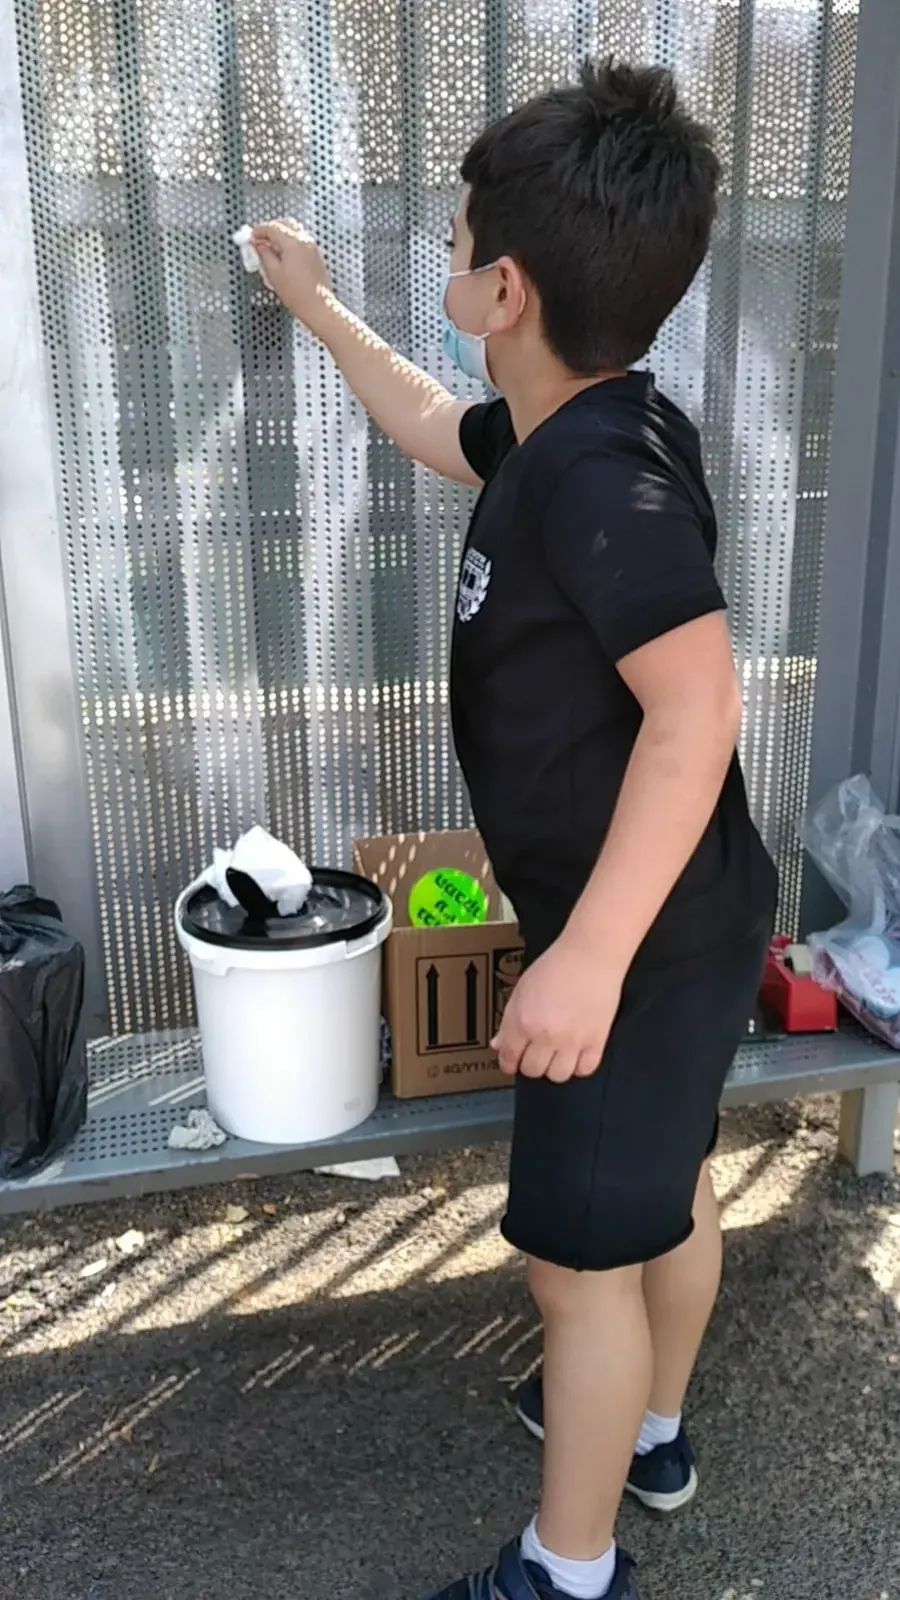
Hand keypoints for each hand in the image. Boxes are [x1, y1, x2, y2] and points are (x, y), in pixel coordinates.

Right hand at [251, 220, 334, 333]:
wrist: (318, 307)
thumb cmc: (297, 294)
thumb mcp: (273, 273)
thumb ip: (263, 255)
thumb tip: (258, 246)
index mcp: (293, 242)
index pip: (273, 228)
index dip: (259, 231)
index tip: (251, 237)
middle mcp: (305, 241)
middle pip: (285, 225)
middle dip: (271, 230)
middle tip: (259, 240)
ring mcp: (312, 248)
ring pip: (294, 232)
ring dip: (281, 236)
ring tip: (270, 249)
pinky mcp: (316, 257)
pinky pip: (300, 242)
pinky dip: (289, 243)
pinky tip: (282, 256)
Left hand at [492, 932, 622, 1082]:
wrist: (591, 955)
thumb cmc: (555, 966)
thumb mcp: (522, 990)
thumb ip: (508, 1021)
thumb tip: (498, 1045)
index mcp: (523, 1021)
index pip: (510, 1058)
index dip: (509, 1062)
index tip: (513, 1062)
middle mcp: (546, 1035)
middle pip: (533, 1071)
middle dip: (531, 1064)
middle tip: (536, 1053)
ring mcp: (572, 1041)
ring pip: (558, 1076)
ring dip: (555, 1068)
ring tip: (557, 1054)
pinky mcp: (597, 1041)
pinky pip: (585, 1070)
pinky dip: (579, 1066)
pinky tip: (576, 1053)